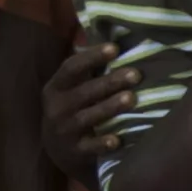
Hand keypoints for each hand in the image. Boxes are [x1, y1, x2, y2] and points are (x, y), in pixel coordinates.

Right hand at [42, 44, 137, 184]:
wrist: (59, 150)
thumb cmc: (74, 109)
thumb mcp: (72, 89)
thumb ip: (88, 70)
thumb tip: (117, 38)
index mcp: (56, 88)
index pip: (70, 68)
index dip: (91, 57)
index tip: (114, 48)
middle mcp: (56, 108)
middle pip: (84, 92)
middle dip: (110, 82)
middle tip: (136, 74)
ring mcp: (64, 130)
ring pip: (88, 117)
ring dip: (110, 108)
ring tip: (132, 98)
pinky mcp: (74, 152)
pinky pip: (89, 147)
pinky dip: (103, 143)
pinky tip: (118, 140)